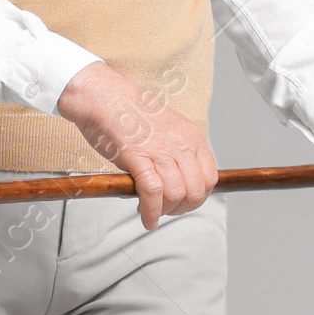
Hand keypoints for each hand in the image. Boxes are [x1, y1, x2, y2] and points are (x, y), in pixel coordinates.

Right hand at [57, 61, 217, 229]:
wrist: (103, 96)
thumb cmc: (128, 111)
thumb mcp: (167, 126)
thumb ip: (176, 149)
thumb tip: (177, 176)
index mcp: (190, 136)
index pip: (210, 177)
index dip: (199, 196)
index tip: (185, 201)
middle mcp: (181, 144)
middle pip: (196, 190)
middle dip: (182, 207)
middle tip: (167, 209)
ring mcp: (160, 151)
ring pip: (176, 194)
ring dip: (165, 211)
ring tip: (152, 212)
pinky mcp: (138, 157)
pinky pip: (153, 193)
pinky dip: (151, 212)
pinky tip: (146, 218)